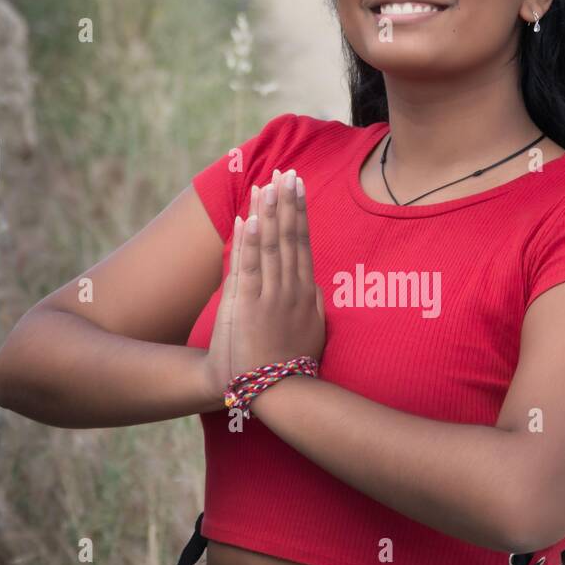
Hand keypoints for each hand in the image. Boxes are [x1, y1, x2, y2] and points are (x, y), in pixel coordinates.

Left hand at [228, 166, 325, 381]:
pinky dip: (248, 243)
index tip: (297, 187)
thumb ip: (316, 305)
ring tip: (267, 185)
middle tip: (286, 172)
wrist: (279, 392)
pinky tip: (247, 220)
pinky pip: (249, 269)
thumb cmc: (294, 365)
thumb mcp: (315, 332)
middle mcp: (291, 289)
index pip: (303, 242)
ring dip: (268, 214)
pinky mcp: (250, 307)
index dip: (300, 212)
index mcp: (307, 293)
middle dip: (287, 203)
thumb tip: (317, 286)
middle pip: (289, 237)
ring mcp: (271, 297)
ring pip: (270, 246)